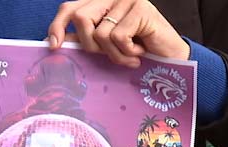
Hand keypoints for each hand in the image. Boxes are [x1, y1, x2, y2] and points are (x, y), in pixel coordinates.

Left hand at [48, 0, 189, 67]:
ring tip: (131, 56)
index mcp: (101, 3)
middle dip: (91, 46)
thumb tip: (58, 43)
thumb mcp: (107, 46)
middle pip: (81, 18)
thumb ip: (87, 39)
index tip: (54, 46)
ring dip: (115, 54)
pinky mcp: (141, 8)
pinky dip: (127, 52)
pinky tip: (140, 51)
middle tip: (110, 55)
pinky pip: (119, 37)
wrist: (173, 59)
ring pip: (100, 32)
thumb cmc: (140, 52)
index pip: (70, 8)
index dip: (58, 26)